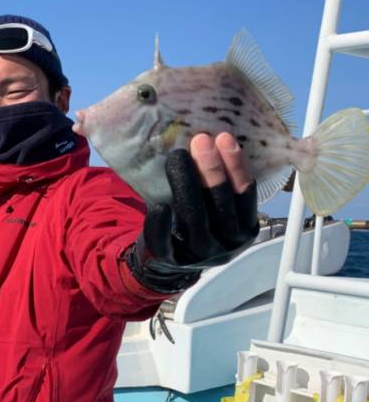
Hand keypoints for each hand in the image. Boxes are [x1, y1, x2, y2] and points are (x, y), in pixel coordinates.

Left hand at [127, 133, 258, 290]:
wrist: (169, 263)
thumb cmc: (195, 224)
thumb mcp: (215, 209)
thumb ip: (217, 186)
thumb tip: (207, 139)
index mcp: (244, 229)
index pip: (245, 195)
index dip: (236, 166)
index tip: (225, 138)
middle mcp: (227, 244)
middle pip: (221, 204)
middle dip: (212, 169)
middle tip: (200, 141)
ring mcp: (200, 255)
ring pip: (195, 217)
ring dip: (186, 184)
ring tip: (177, 156)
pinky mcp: (172, 261)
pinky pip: (165, 243)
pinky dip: (160, 224)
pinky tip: (157, 206)